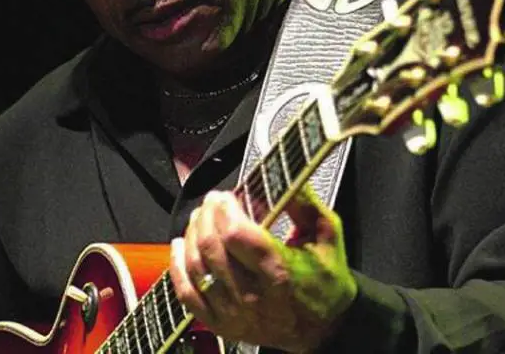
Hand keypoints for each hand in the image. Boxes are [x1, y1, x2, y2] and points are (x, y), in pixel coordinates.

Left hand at [169, 187, 357, 352]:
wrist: (323, 327)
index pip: (237, 235)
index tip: (226, 196)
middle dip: (206, 216)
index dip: (224, 209)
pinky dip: (177, 268)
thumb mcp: (327, 234)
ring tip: (199, 218)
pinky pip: (187, 295)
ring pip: (196, 268)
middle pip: (211, 247)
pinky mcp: (222, 325)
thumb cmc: (324, 279)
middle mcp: (255, 296)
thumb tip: (281, 177)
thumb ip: (304, 202)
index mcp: (281, 271)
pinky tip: (179, 246)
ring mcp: (235, 313)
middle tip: (212, 202)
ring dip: (191, 235)